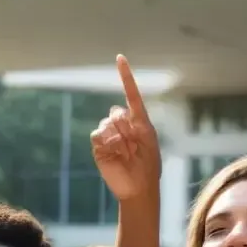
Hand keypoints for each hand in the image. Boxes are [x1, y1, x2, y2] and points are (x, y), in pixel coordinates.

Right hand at [90, 55, 160, 200]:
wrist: (139, 187)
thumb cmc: (148, 164)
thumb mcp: (147, 139)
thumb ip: (135, 122)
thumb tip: (115, 115)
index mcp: (138, 120)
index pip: (131, 93)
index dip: (125, 76)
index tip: (120, 58)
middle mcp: (122, 125)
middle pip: (116, 112)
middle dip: (125, 127)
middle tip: (133, 145)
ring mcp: (109, 135)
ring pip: (106, 123)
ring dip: (117, 137)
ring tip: (124, 153)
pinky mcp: (99, 146)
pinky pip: (97, 134)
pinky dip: (106, 142)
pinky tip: (114, 153)